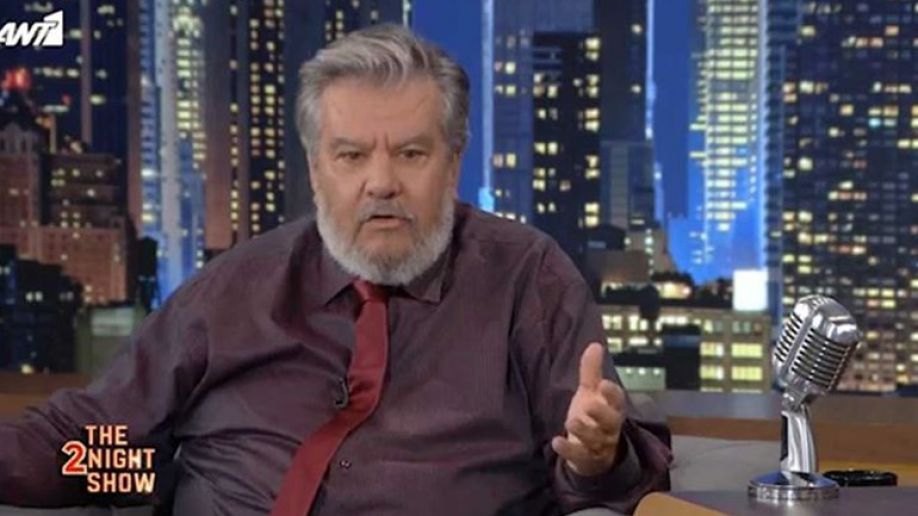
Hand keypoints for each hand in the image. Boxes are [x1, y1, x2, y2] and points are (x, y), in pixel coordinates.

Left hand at [551, 342, 624, 476]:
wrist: (592, 453)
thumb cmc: (593, 417)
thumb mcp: (590, 393)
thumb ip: (591, 372)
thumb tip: (595, 345)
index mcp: (612, 409)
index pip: (617, 401)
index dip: (612, 394)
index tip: (604, 384)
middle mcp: (609, 428)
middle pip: (611, 422)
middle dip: (602, 414)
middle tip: (590, 405)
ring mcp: (598, 445)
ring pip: (596, 440)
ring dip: (584, 431)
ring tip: (571, 422)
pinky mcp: (585, 459)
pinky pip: (579, 456)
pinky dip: (568, 450)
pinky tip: (556, 442)